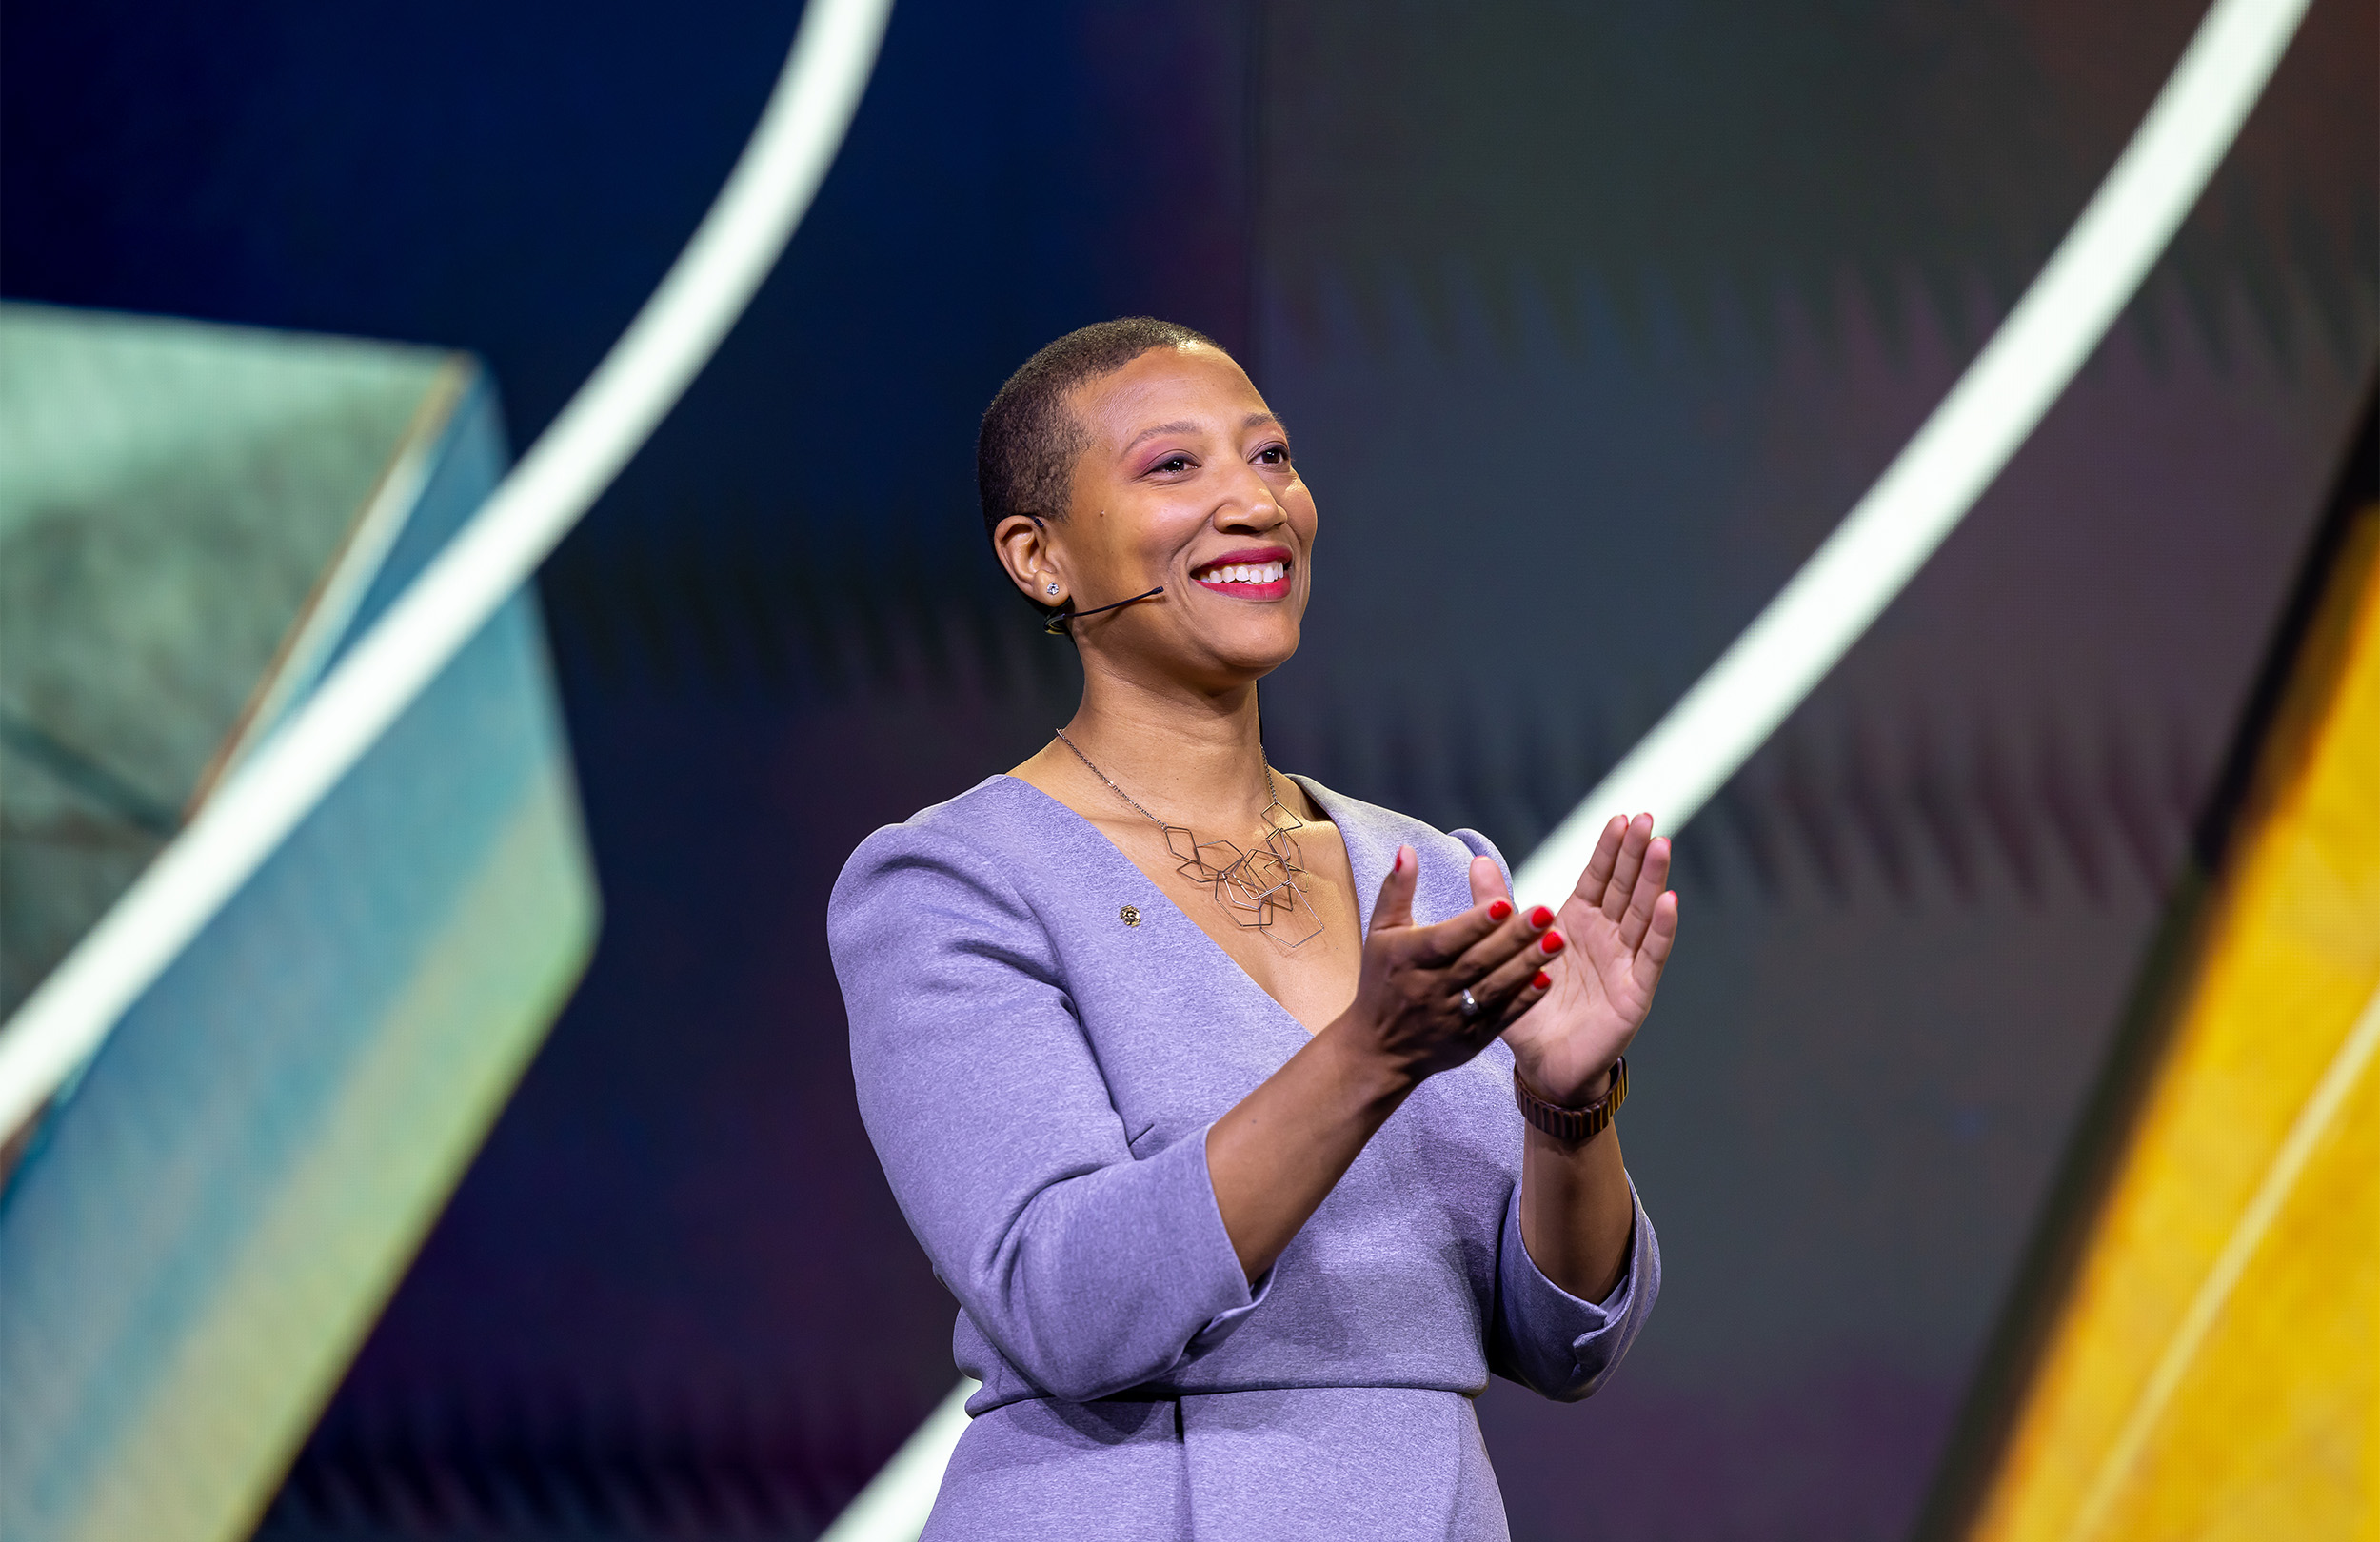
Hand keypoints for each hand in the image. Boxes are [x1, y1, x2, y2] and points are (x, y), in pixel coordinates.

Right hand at [1339, 844, 1561, 1084]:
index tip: (1504, 903)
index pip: (1445, 940)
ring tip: (1559, 941)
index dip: (1474, 924)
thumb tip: (1408, 848)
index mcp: (1408, 959)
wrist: (1378, 1049)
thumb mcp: (1381, 933)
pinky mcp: (1471, 1040)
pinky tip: (1548, 979)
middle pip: (1476, 962)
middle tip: (1546, 912)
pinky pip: (1501, 1019)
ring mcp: (1452, 1018)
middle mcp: (1430, 989)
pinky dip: (1523, 1000)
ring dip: (1527, 965)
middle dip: (1512, 938)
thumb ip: (1396, 889)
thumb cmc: (1381, 980)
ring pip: (1493, 989)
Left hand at [1493, 814, 1678, 1105]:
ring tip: (1660, 845)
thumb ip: (1495, 906)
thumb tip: (1478, 860)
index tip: (1619, 816)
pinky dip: (1660, 930)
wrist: (1542, 1065)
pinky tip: (1668, 902)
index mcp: (1577, 924)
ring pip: (1641, 914)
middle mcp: (1606, 938)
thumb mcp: (1505, 951)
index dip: (1609, 849)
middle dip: (1635, 853)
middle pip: (1624, 887)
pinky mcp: (1634, 992)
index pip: (1597, 878)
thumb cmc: (1527, 1007)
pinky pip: (1650, 957)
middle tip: (1647, 817)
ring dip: (1652, 880)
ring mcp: (1624, 963)